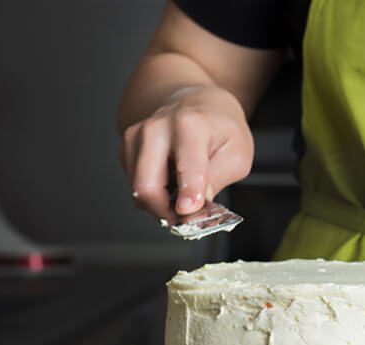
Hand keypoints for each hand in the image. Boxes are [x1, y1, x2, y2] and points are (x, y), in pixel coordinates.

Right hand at [120, 85, 253, 223]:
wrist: (200, 104)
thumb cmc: (221, 129)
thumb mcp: (237, 155)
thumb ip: (216, 181)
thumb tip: (195, 208)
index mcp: (191, 125)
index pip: (186, 166)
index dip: (187, 194)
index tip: (188, 211)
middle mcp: (157, 127)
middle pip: (147, 184)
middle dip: (165, 211)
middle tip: (186, 221)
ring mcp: (137, 136)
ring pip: (137, 189)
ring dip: (159, 205)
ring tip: (182, 200)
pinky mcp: (127, 147)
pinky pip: (133, 183)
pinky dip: (152, 194)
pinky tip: (170, 186)